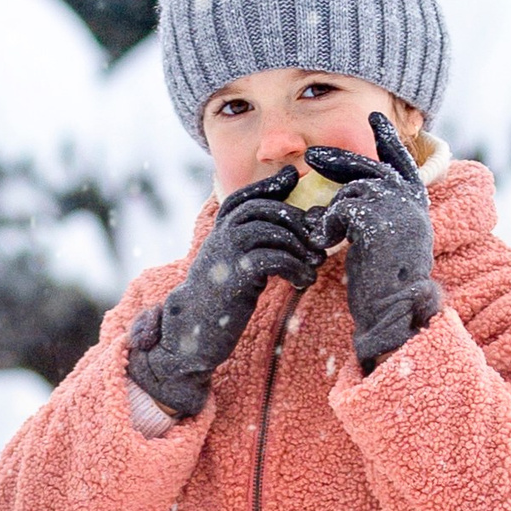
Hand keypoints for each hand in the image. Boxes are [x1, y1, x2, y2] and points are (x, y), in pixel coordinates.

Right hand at [127, 171, 322, 415]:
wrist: (193, 330)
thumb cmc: (220, 297)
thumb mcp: (233, 262)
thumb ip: (251, 241)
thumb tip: (287, 223)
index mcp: (219, 230)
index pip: (246, 195)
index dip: (270, 184)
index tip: (292, 179)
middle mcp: (221, 235)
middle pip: (266, 209)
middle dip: (297, 221)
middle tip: (317, 242)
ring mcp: (227, 253)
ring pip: (273, 232)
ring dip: (301, 247)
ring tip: (314, 265)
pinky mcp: (237, 276)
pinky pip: (276, 259)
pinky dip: (296, 269)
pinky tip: (304, 282)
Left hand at [304, 113, 440, 374]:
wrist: (393, 311)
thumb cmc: (382, 286)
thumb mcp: (383, 240)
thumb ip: (374, 212)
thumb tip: (350, 187)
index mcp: (417, 206)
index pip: (402, 164)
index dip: (388, 142)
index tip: (374, 117)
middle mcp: (412, 202)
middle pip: (371, 168)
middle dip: (340, 159)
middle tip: (312, 154)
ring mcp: (397, 209)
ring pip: (353, 190)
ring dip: (332, 210)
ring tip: (323, 235)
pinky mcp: (376, 220)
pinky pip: (341, 209)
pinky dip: (328, 225)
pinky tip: (325, 245)